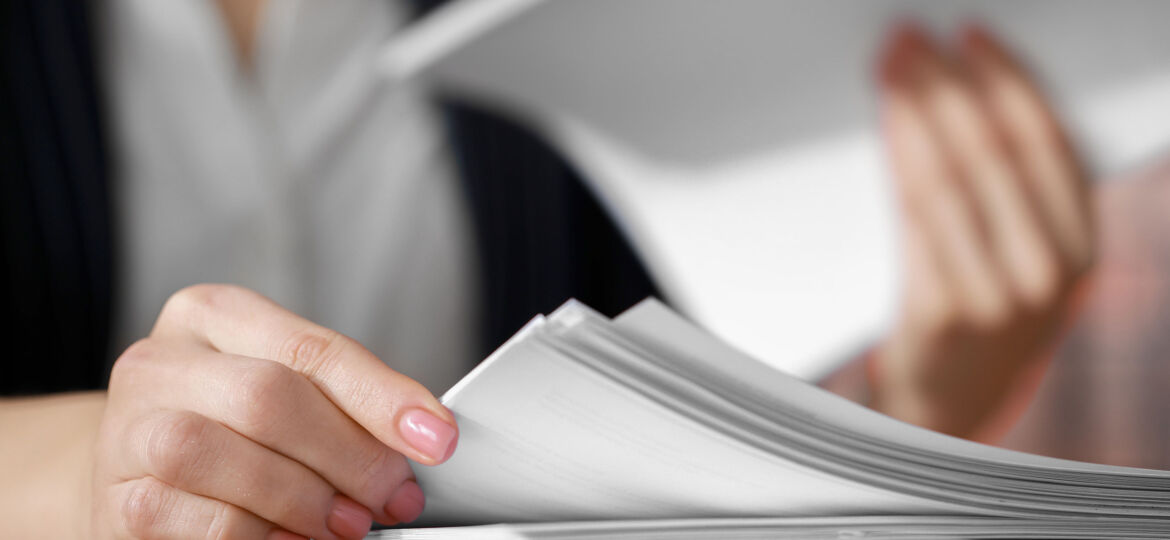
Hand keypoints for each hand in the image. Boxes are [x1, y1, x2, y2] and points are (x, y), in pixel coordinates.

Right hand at [88, 284, 457, 538]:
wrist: (135, 468)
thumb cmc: (231, 423)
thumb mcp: (285, 389)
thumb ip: (341, 402)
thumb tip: (421, 438)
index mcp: (212, 315)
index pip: (311, 348)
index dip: (381, 397)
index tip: (435, 438)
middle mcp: (159, 362)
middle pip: (266, 396)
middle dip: (348, 455)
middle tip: (396, 497)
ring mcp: (128, 429)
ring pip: (216, 453)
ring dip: (302, 498)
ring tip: (350, 524)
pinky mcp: (116, 500)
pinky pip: (195, 518)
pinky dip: (257, 535)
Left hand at [873, 24, 1093, 438]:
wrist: (947, 403)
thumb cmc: (981, 315)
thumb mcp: (1022, 254)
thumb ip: (1010, 189)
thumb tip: (964, 92)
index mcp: (1082, 246)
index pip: (1049, 139)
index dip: (1008, 77)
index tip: (970, 34)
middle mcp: (1049, 270)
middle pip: (994, 148)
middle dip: (948, 80)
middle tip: (911, 37)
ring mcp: (997, 294)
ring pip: (951, 172)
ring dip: (916, 106)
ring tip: (889, 63)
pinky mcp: (942, 309)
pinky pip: (916, 212)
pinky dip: (899, 153)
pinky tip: (885, 118)